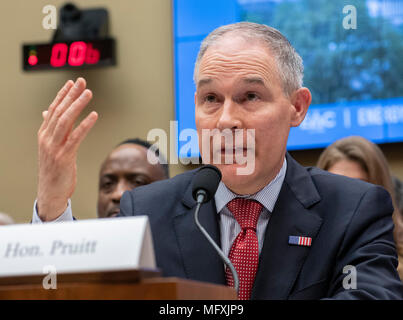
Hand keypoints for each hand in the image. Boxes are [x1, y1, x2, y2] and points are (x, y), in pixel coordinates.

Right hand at [37, 78, 97, 220]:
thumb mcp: (50, 147)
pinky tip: (94, 115)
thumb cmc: (53, 170)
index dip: (63, 95)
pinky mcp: (64, 157)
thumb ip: (51, 129)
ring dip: (77, 105)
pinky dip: (85, 125)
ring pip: (65, 121)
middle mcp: (47, 139)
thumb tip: (47, 112)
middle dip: (71, 95)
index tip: (72, 83)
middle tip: (82, 82)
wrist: (50, 193)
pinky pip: (75, 137)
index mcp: (44, 135)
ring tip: (88, 93)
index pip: (53, 109)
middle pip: (59, 111)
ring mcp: (54, 148)